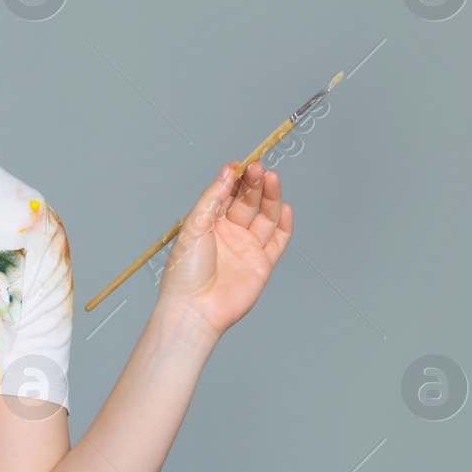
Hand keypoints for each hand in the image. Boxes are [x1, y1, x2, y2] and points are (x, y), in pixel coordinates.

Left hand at [156, 161, 293, 338]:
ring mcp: (246, 248)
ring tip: (271, 177)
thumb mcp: (195, 225)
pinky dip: (284, 224)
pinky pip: (278, 241)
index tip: (241, 163)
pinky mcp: (262, 264)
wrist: (196, 308)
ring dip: (269, 197)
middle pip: (246, 202)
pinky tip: (285, 207)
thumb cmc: (186, 271)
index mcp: (207, 224)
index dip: (234, 178)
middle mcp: (228, 234)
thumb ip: (213, 197)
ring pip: (264, 216)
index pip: (225, 194)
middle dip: (252, 183)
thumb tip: (227, 171)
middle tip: (257, 168)